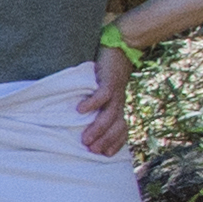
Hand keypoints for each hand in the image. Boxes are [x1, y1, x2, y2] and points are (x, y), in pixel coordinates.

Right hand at [81, 39, 134, 158]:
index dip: (115, 142)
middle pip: (116, 126)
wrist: (122, 47)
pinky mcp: (109, 80)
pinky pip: (103, 95)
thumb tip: (81, 117)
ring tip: (86, 139)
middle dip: (105, 140)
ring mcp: (116, 92)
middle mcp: (119, 101)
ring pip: (110, 115)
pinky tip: (80, 110)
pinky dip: (92, 103)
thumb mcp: (107, 90)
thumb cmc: (109, 70)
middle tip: (92, 150)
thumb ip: (100, 104)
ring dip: (98, 129)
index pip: (122, 129)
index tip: (105, 154)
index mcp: (119, 106)